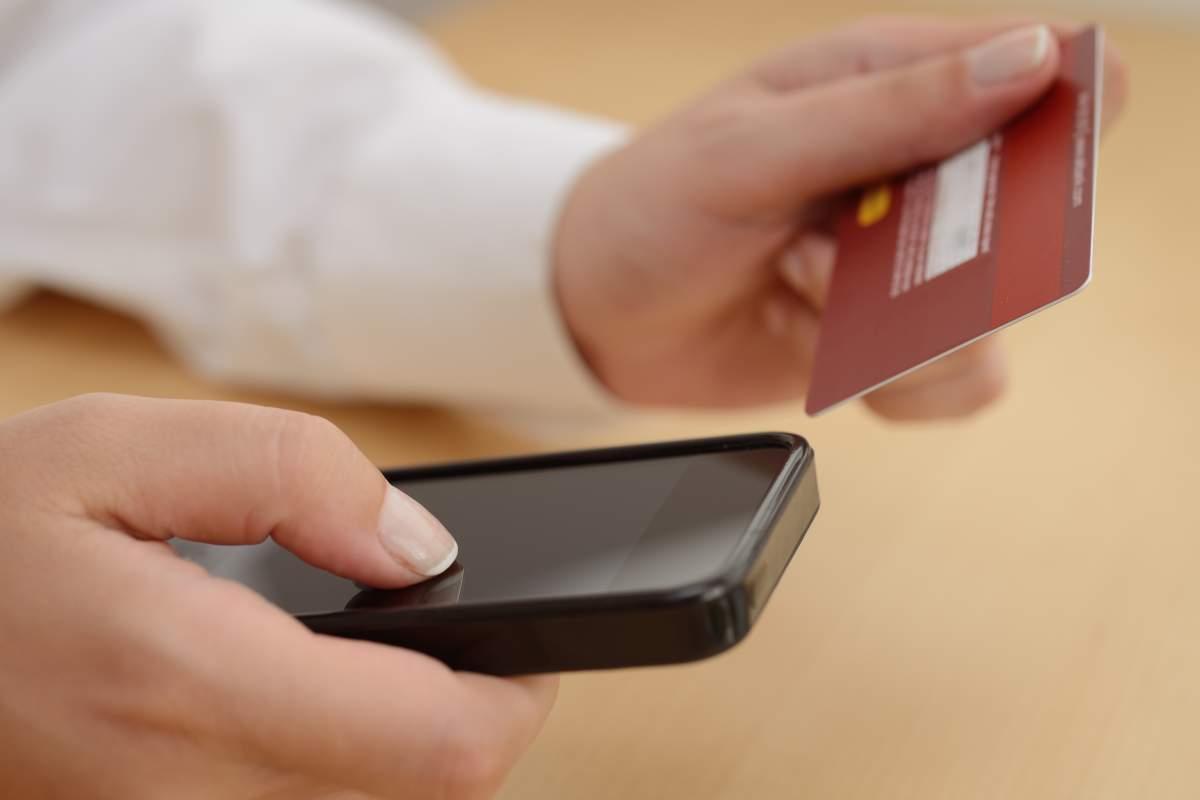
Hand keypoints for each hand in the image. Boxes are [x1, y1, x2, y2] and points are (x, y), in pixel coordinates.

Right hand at [0, 394, 554, 799]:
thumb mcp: (118, 447)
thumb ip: (289, 474)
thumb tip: (416, 547)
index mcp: (189, 685)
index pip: (440, 748)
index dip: (517, 692)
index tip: (530, 636)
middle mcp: (183, 794)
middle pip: (422, 792)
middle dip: (466, 712)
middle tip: (450, 628)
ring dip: (405, 740)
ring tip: (378, 653)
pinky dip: (342, 760)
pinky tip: (315, 694)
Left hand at [554, 18, 1127, 419]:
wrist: (596, 311)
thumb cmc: (653, 206)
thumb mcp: (751, 148)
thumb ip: (886, 112)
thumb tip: (1029, 60)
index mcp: (892, 80)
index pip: (1045, 66)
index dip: (1060, 109)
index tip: (1010, 169)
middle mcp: (920, 170)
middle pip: (1039, 209)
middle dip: (957, 254)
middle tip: (850, 253)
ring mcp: (912, 262)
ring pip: (999, 314)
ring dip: (901, 326)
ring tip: (802, 291)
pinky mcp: (894, 341)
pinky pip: (959, 381)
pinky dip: (900, 386)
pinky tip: (827, 356)